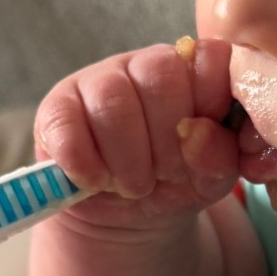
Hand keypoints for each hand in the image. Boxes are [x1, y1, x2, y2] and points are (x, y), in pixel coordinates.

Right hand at [33, 38, 240, 233]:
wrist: (125, 216)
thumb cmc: (174, 182)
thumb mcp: (209, 177)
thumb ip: (219, 155)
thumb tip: (197, 134)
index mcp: (194, 72)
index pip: (212, 59)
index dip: (212, 106)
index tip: (203, 146)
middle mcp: (147, 64)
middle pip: (161, 76)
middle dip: (167, 141)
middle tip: (165, 175)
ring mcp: (98, 80)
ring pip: (113, 100)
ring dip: (128, 159)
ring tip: (134, 185)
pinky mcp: (57, 107)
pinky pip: (67, 125)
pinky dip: (85, 164)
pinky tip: (96, 181)